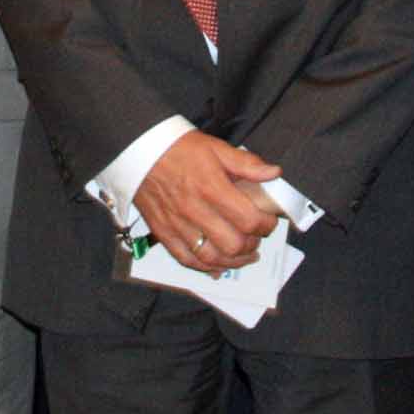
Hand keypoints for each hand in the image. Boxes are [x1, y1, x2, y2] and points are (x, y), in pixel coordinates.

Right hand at [134, 132, 279, 274]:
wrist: (139, 151)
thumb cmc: (179, 148)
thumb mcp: (216, 147)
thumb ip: (246, 163)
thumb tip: (274, 173)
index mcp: (212, 188)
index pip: (249, 220)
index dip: (266, 225)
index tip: (269, 220)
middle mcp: (195, 210)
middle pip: (233, 244)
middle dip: (252, 244)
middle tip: (256, 236)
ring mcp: (178, 225)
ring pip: (212, 258)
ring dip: (233, 260)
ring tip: (243, 254)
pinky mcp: (164, 233)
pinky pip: (187, 260)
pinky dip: (205, 266)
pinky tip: (217, 263)